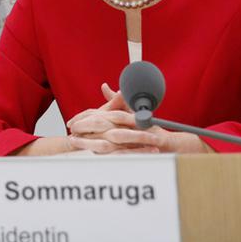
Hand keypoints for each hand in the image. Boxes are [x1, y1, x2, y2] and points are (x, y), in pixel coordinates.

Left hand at [67, 84, 212, 153]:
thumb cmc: (148, 128)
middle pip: (104, 121)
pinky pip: (120, 153)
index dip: (84, 116)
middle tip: (70, 128)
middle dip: (84, 124)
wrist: (169, 144)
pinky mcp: (140, 149)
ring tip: (75, 140)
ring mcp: (135, 136)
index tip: (70, 121)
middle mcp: (130, 123)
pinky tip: (91, 155)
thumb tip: (104, 86)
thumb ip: (117, 100)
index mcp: (126, 115)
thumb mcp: (132, 112)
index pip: (102, 113)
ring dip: (90, 139)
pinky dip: (105, 154)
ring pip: (110, 138)